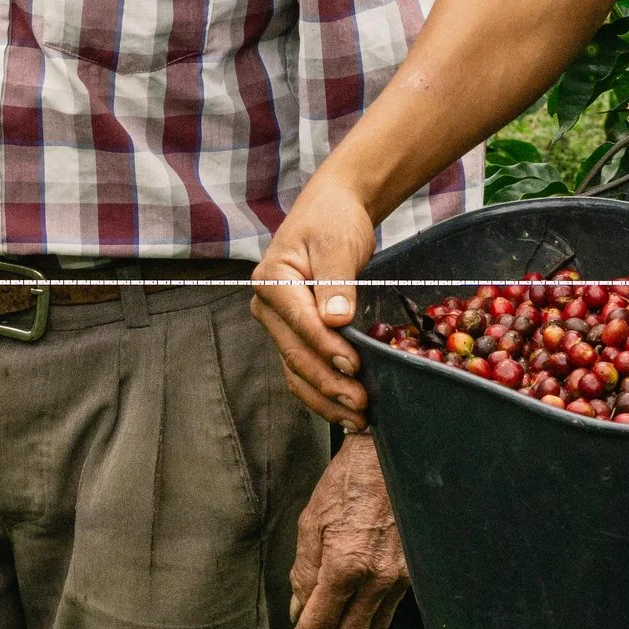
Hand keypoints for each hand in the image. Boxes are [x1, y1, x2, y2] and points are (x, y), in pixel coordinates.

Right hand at [251, 183, 379, 428]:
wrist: (332, 210)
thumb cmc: (333, 221)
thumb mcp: (337, 244)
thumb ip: (336, 281)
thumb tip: (337, 319)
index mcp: (272, 281)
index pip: (300, 323)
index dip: (327, 348)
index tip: (355, 366)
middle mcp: (267, 306)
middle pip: (295, 354)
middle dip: (328, 383)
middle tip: (361, 403)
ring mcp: (279, 324)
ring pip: (296, 370)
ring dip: (324, 398)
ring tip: (357, 418)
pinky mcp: (294, 334)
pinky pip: (303, 369)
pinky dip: (322, 392)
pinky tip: (344, 411)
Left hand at [286, 434, 408, 628]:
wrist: (387, 457)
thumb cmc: (349, 480)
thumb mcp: (311, 521)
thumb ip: (304, 570)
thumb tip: (300, 606)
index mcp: (346, 564)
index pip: (321, 623)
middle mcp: (376, 577)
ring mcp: (398, 576)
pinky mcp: (411, 570)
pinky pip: (390, 609)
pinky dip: (370, 620)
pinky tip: (354, 615)